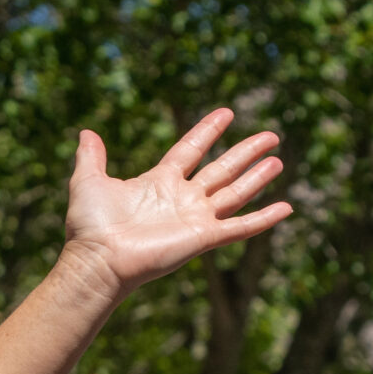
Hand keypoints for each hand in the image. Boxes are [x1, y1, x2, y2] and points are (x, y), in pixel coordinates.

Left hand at [62, 108, 291, 295]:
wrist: (98, 260)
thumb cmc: (90, 226)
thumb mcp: (88, 182)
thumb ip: (91, 157)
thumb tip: (86, 133)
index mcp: (159, 182)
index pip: (190, 150)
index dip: (208, 132)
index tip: (227, 113)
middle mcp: (181, 199)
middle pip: (221, 170)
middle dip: (245, 153)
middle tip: (271, 135)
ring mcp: (194, 219)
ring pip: (235, 193)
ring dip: (257, 178)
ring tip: (278, 160)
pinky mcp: (203, 238)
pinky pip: (240, 228)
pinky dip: (264, 219)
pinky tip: (286, 208)